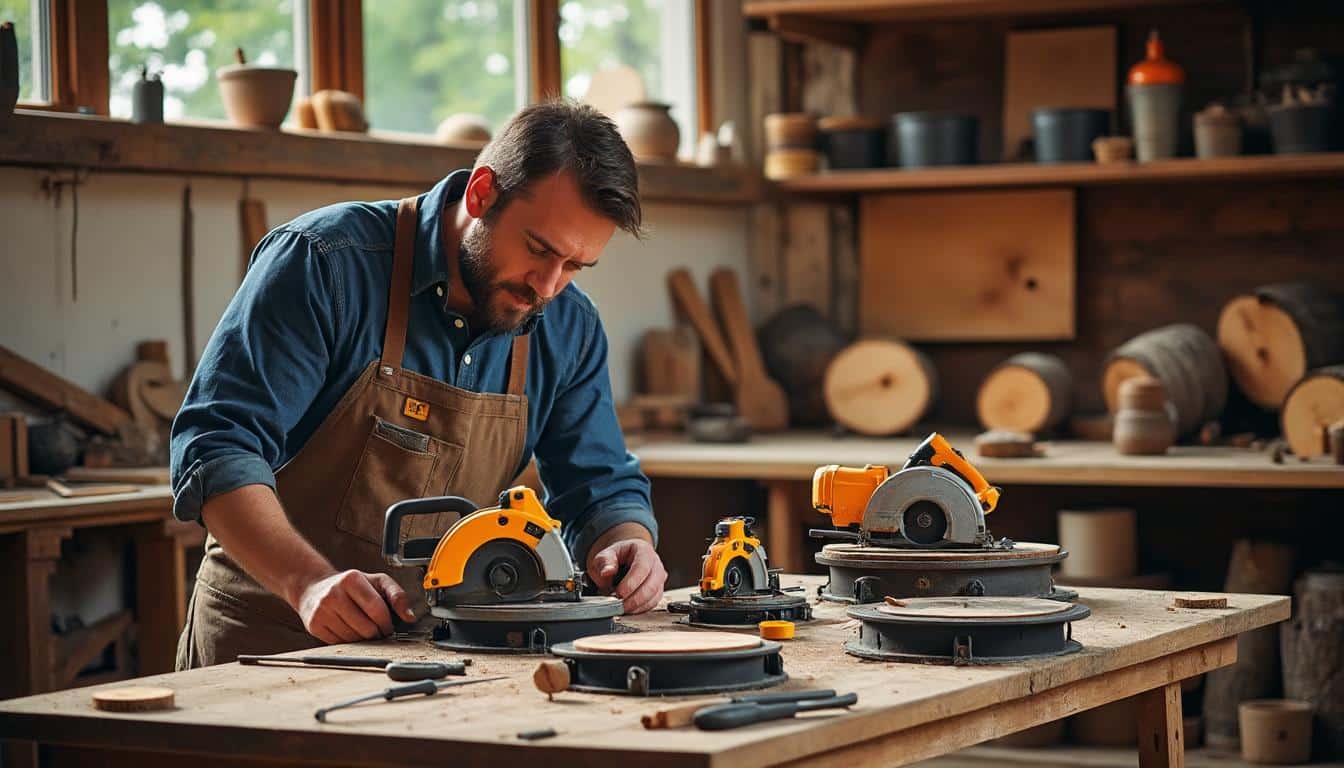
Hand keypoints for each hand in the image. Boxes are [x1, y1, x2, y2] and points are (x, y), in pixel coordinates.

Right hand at [295, 570, 414, 643]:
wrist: (315, 589)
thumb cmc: (351, 586)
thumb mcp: (377, 582)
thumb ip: (397, 596)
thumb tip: (410, 617)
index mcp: (351, 579)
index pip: (376, 609)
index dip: (387, 623)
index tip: (389, 627)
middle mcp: (333, 593)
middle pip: (366, 627)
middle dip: (377, 633)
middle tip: (378, 630)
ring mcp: (322, 610)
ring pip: (354, 639)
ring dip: (365, 640)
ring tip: (364, 629)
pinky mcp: (314, 625)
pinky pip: (340, 644)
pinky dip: (350, 643)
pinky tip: (350, 631)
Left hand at [589, 538, 666, 613]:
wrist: (622, 561)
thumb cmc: (615, 558)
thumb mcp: (605, 556)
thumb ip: (604, 563)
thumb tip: (606, 572)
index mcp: (643, 550)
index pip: (642, 567)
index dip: (632, 582)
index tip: (619, 593)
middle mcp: (655, 564)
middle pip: (652, 584)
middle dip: (635, 598)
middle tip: (619, 605)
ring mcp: (658, 578)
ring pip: (654, 595)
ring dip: (637, 605)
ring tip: (621, 607)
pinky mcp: (657, 590)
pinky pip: (653, 602)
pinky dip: (640, 609)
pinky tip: (628, 609)